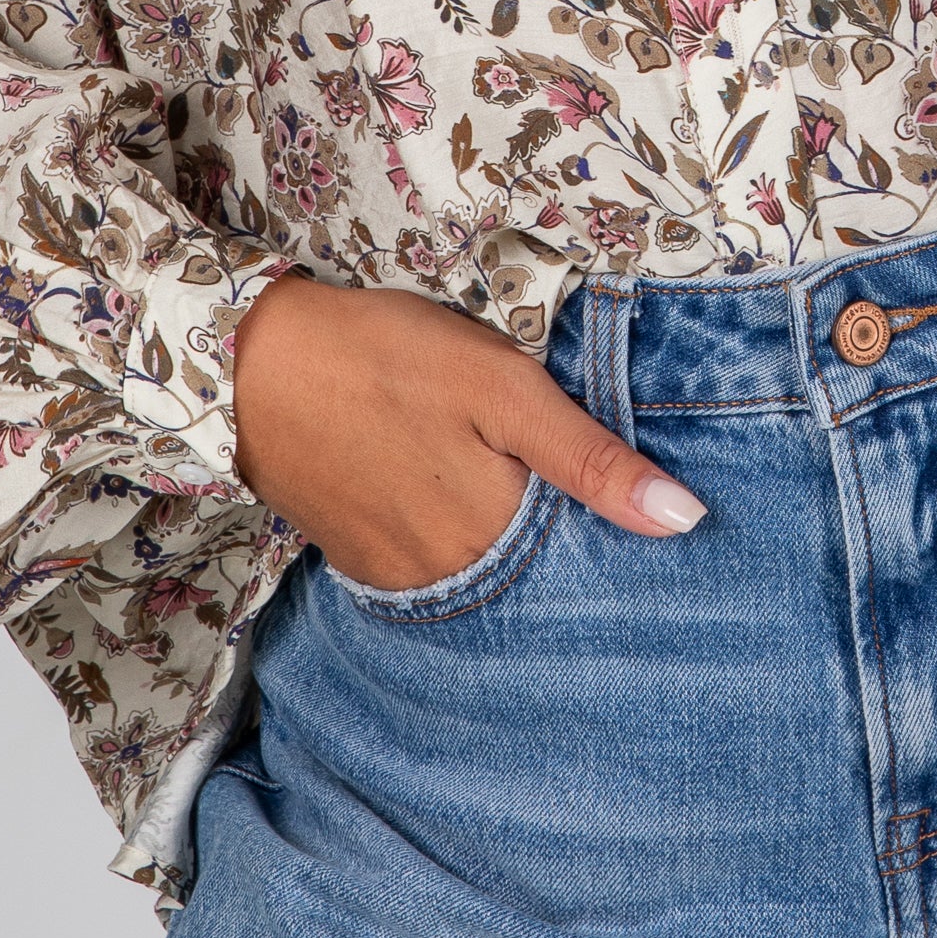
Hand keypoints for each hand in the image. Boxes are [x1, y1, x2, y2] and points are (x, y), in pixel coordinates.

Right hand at [228, 267, 705, 593]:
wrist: (252, 364)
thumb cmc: (385, 359)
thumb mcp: (504, 388)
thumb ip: (592, 459)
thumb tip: (684, 520)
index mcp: (498, 535)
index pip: (587, 564)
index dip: (616, 536)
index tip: (648, 518)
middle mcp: (451, 577)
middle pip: (537, 576)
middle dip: (565, 545)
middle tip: (569, 489)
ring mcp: (401, 576)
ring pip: (486, 575)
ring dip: (512, 545)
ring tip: (519, 488)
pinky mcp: (363, 561)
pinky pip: (435, 570)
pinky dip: (461, 543)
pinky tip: (463, 497)